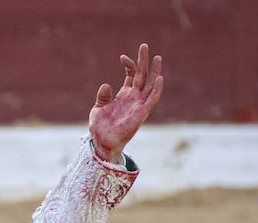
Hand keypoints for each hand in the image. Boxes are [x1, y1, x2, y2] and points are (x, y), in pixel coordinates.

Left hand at [88, 43, 163, 162]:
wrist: (103, 143)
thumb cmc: (101, 127)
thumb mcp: (98, 109)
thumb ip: (103, 97)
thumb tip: (106, 85)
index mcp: (123, 94)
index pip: (130, 74)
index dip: (128, 64)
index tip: (122, 57)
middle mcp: (134, 97)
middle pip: (142, 75)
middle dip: (144, 60)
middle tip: (144, 45)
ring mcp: (139, 104)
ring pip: (151, 84)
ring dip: (155, 71)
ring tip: (157, 57)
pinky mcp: (142, 112)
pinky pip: (152, 99)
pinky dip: (157, 89)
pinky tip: (159, 78)